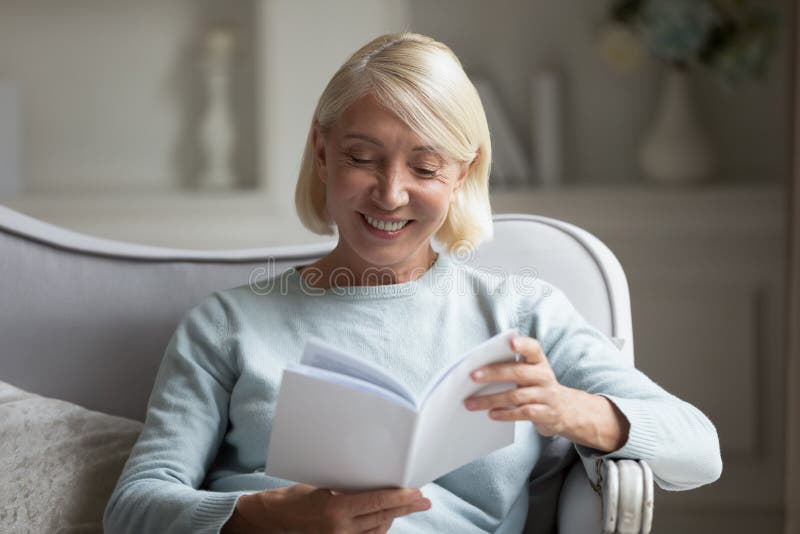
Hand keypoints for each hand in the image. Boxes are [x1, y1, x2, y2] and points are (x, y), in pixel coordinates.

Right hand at [223, 483, 430, 533]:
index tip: (416, 492)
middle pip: (382, 517)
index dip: (399, 498)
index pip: (376, 503)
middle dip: (405, 508)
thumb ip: (350, 487)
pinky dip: (380, 526)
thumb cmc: (298, 495)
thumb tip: (377, 480)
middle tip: (424, 500)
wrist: (278, 518)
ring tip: (410, 505)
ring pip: (378, 529)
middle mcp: (340, 529)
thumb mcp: (324, 484)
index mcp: (335, 509)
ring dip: (395, 516)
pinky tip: (389, 517)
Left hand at [464, 335, 628, 451]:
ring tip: (471, 402)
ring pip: (516, 396)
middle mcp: (544, 376)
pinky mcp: (546, 414)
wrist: (566, 410)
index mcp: (539, 362)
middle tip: (472, 376)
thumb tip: (479, 369)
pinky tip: (491, 414)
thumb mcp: (531, 372)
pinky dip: (505, 414)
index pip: (533, 349)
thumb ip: (511, 367)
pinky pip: (523, 413)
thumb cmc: (538, 386)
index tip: (511, 342)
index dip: (523, 344)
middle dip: (494, 374)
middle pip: (518, 372)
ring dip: (491, 399)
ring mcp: (546, 396)